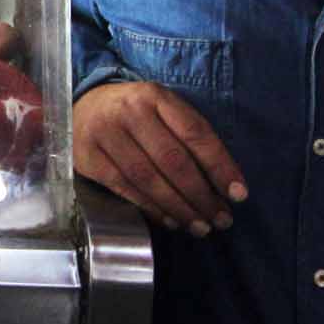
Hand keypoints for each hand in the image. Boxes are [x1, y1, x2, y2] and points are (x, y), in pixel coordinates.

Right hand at [72, 80, 246, 233]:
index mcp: (156, 96)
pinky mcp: (89, 158)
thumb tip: (223, 183)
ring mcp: (105, 134)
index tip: (239, 194)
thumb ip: (188, 136)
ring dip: (179, 208)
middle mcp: (130, 112)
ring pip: (149, 179)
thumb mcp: (162, 110)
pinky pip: (126, 189)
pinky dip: (152, 209)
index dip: (220, 166)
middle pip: (173, 160)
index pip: (195, 133)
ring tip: (200, 226)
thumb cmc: (136, 114)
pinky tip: (171, 220)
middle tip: (221, 219)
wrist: (84, 106)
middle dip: (201, 195)